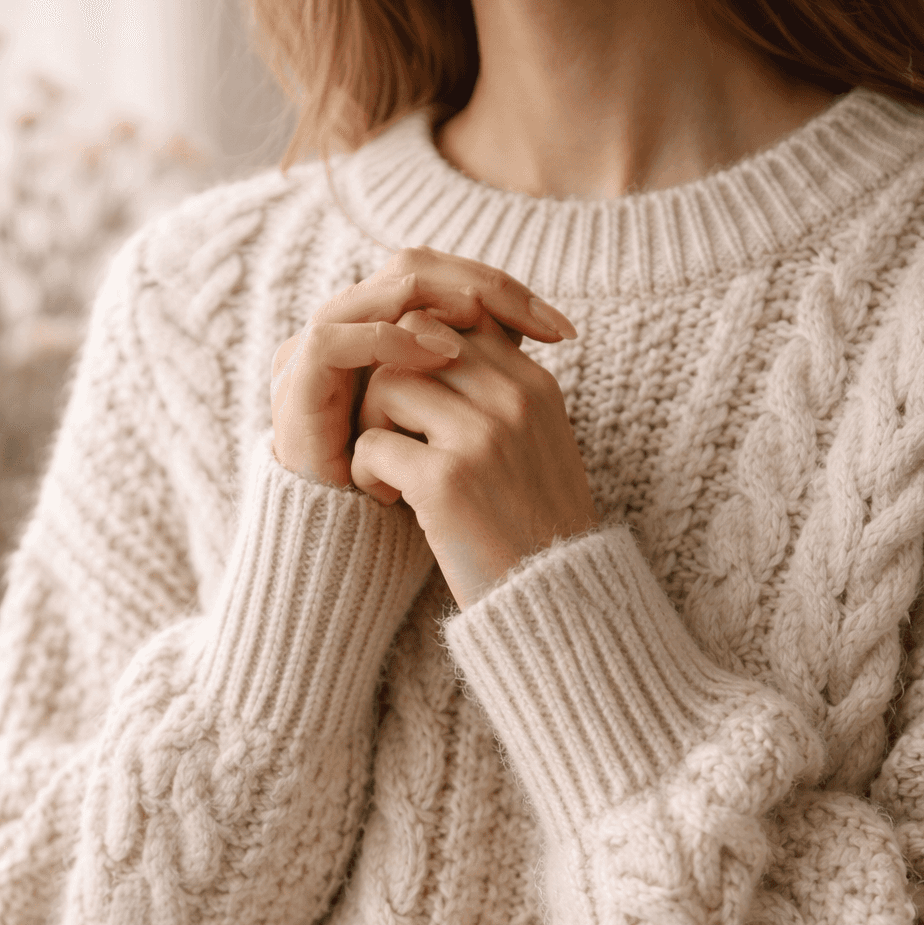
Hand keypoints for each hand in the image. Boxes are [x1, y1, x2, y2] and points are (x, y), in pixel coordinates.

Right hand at [270, 246, 577, 489]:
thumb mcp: (462, 429)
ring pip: (381, 291)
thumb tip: (545, 330)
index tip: (563, 329)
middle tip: (533, 318)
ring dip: (437, 303)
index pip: (450, 280)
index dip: (504, 292)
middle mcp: (354, 327)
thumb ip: (485, 377)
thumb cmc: (416, 492)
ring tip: (484, 326)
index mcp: (392, 330)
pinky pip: (336, 340)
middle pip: (417, 267)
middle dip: (479, 287)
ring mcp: (319, 350)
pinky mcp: (297, 383)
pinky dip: (386, 340)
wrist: (352, 546)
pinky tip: (436, 357)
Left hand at [351, 307, 599, 609]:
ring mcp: (481, 438)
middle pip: (416, 340)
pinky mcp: (446, 480)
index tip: (414, 401)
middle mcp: (512, 401)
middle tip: (390, 431)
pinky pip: (371, 444)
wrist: (556, 603)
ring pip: (386, 384)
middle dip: (388, 381)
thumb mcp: (538, 446)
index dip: (419, 352)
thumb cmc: (535, 529)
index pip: (459, 322)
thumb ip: (502, 396)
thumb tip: (443, 345)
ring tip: (388, 469)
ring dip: (371, 424)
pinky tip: (386, 499)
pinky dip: (365, 472)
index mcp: (535, 387)